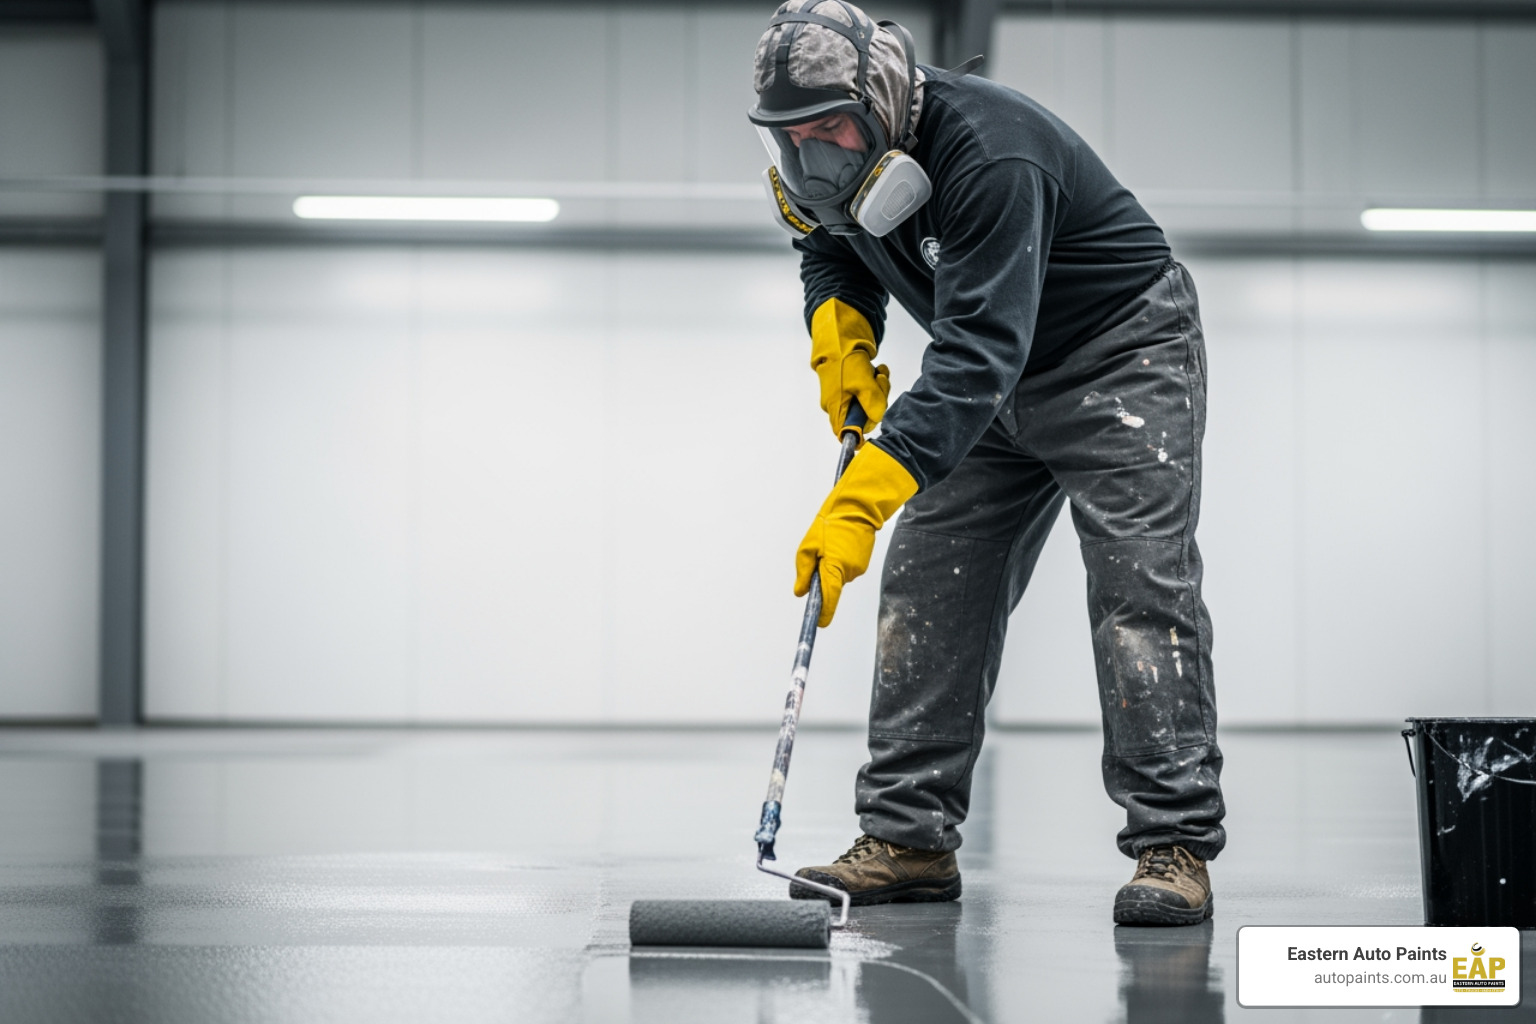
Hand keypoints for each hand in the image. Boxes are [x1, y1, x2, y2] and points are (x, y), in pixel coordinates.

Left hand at [794, 443, 918, 626]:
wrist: (856, 509)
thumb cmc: (830, 525)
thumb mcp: (807, 548)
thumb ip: (803, 573)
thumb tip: (801, 592)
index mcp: (833, 569)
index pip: (829, 599)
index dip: (823, 613)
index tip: (818, 623)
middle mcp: (848, 573)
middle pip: (831, 588)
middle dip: (822, 580)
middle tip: (817, 557)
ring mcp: (858, 569)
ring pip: (838, 578)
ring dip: (831, 569)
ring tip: (829, 547)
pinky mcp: (862, 564)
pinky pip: (846, 570)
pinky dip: (839, 563)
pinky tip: (838, 547)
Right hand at [811, 298, 890, 439]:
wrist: (839, 335)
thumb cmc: (843, 358)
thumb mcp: (861, 381)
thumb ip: (871, 402)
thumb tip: (878, 418)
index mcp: (835, 407)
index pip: (846, 432)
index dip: (861, 430)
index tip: (875, 417)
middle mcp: (839, 403)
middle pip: (863, 416)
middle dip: (877, 400)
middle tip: (879, 382)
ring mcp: (846, 393)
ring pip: (869, 401)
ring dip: (879, 387)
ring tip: (878, 372)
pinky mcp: (854, 383)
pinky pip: (870, 389)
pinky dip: (876, 380)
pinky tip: (877, 369)